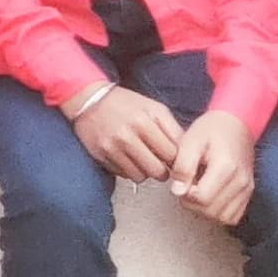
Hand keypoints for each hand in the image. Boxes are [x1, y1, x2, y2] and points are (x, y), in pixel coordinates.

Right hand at [69, 82, 185, 183]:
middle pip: (157, 171)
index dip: (175, 158)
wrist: (89, 100)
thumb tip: (187, 153)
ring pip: (140, 177)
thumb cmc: (127, 104)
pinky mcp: (101, 156)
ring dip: (145, 171)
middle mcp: (126, 136)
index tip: (172, 156)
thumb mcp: (154, 108)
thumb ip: (172, 129)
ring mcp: (112, 148)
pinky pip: (123, 175)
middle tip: (160, 162)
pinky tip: (128, 157)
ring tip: (143, 159)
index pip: (171, 155)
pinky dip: (129, 170)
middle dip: (162, 170)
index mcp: (144, 122)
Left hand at [169, 109, 256, 227]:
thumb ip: (183, 166)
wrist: (235, 124)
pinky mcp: (248, 193)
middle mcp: (241, 182)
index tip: (180, 182)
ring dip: (205, 211)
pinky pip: (233, 216)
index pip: (203, 198)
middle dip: (193, 204)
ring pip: (223, 217)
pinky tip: (209, 196)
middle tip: (186, 186)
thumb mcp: (190, 141)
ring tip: (197, 191)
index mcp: (226, 167)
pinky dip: (218, 212)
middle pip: (212, 211)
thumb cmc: (210, 130)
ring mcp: (247, 189)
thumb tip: (178, 191)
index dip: (185, 195)